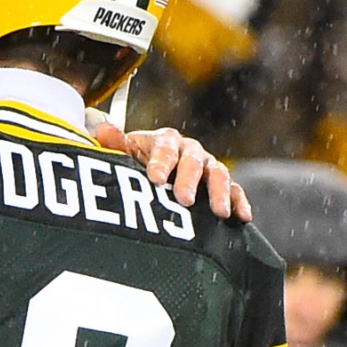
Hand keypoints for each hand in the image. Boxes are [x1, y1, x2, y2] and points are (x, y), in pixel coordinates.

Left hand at [92, 123, 251, 221]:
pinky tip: (243, 216)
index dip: (161, 162)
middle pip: (192, 161)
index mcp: (165, 140)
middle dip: (189, 180)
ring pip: (218, 174)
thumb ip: (114, 144)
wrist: (152, 175)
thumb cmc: (136, 164)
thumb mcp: (124, 155)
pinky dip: (240, 201)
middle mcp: (190, 150)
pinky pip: (235, 190)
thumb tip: (103, 129)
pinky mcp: (221, 184)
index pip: (164, 147)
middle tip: (183, 199)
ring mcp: (208, 167)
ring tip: (219, 212)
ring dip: (219, 193)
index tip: (155, 179)